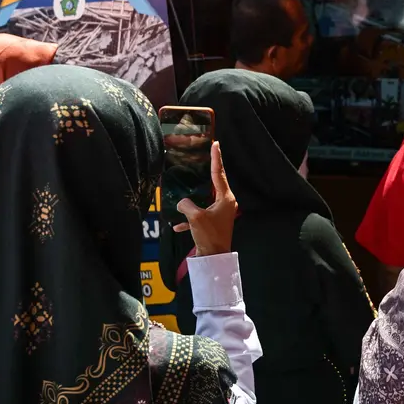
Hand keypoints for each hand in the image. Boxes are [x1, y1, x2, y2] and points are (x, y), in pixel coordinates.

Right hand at [173, 141, 237, 255]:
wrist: (214, 259)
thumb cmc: (209, 236)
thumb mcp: (195, 217)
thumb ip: (186, 204)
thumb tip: (182, 202)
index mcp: (226, 198)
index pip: (219, 174)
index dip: (216, 158)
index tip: (216, 144)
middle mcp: (225, 204)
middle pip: (212, 185)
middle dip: (204, 175)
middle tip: (202, 158)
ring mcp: (220, 214)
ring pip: (203, 201)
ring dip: (192, 202)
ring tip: (183, 195)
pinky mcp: (213, 225)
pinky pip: (199, 218)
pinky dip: (189, 220)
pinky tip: (177, 226)